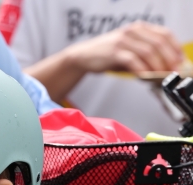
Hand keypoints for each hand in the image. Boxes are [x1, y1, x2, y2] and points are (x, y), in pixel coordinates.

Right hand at [65, 21, 183, 73]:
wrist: (84, 55)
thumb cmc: (108, 54)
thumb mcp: (129, 49)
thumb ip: (146, 54)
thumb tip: (164, 67)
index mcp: (139, 28)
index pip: (165, 34)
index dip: (175, 49)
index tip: (179, 62)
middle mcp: (132, 31)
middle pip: (159, 44)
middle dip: (169, 60)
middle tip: (172, 73)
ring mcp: (123, 40)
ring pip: (149, 52)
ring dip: (157, 67)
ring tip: (159, 77)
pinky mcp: (115, 51)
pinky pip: (134, 61)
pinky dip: (142, 70)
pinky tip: (144, 77)